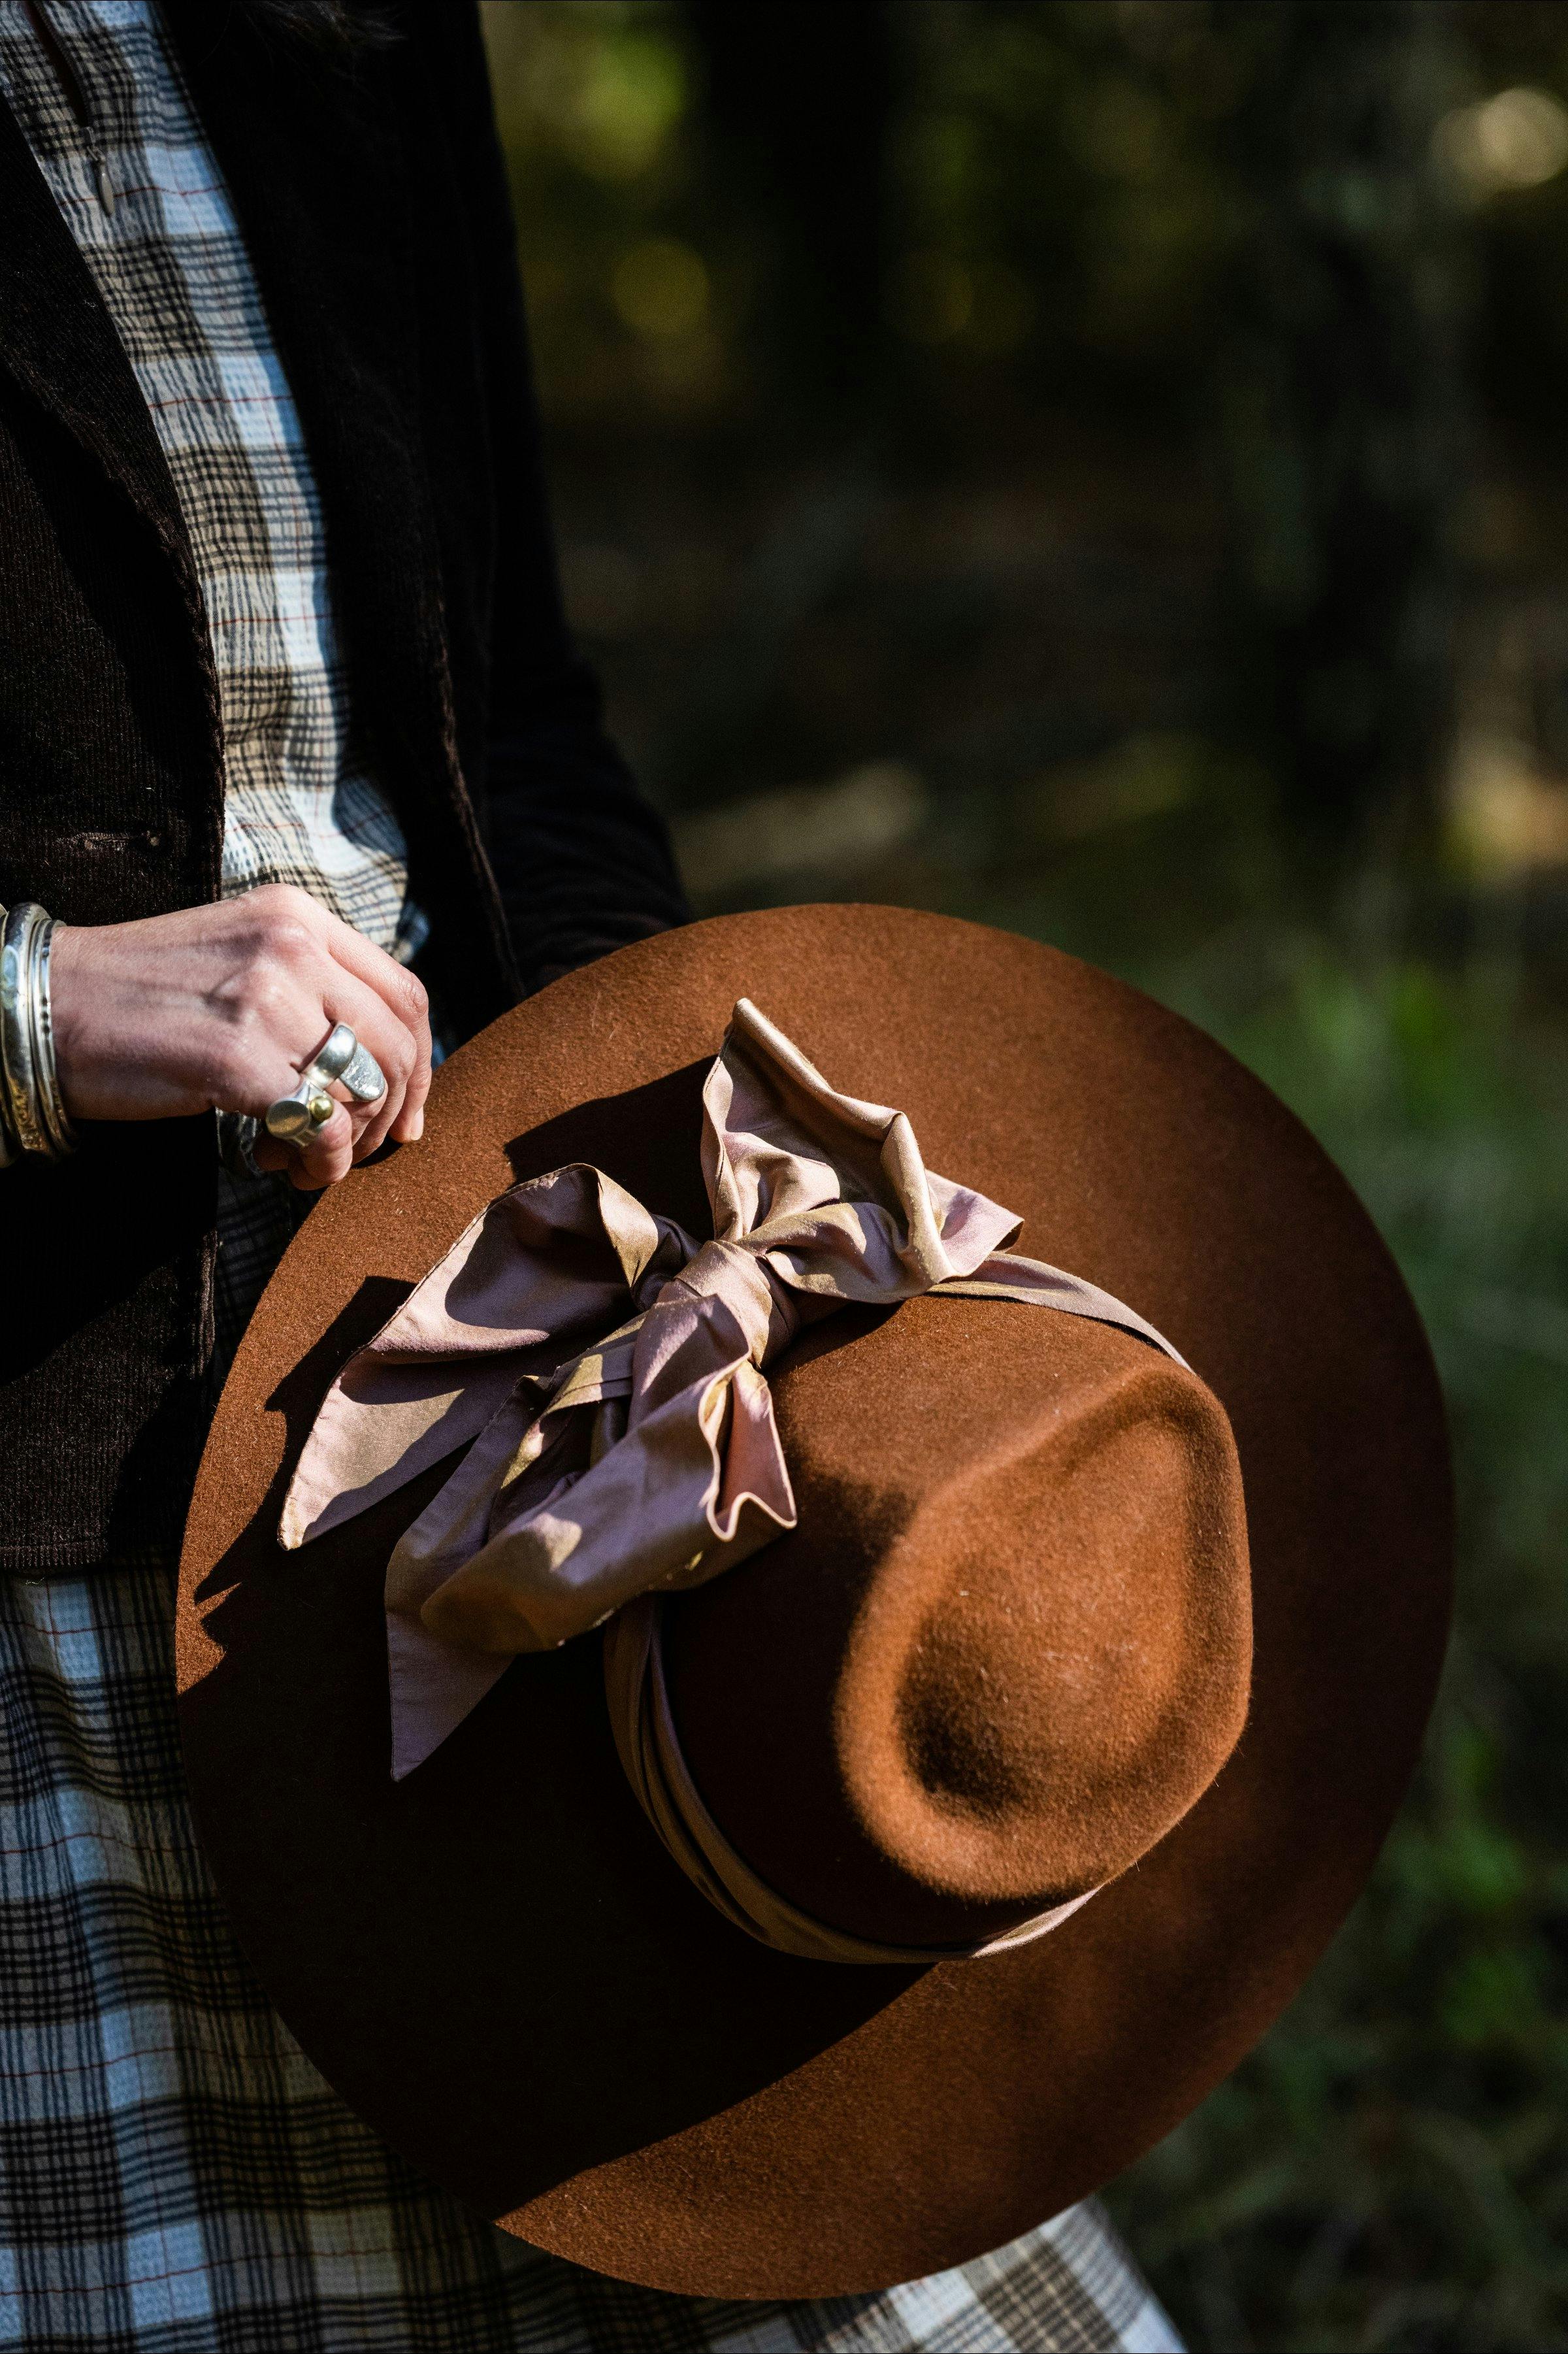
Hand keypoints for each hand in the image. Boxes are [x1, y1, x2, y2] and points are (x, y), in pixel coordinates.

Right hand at [49, 886, 431, 1189]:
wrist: (46, 1004)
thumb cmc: (141, 994)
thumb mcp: (239, 956)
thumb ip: (310, 985)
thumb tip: (378, 1058)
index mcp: (299, 916)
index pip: (405, 993)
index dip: (420, 1065)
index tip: (406, 1112)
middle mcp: (293, 946)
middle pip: (397, 1046)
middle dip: (390, 1114)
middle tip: (353, 1149)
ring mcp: (267, 998)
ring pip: (362, 1090)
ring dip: (344, 1144)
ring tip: (297, 1158)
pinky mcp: (236, 1056)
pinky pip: (319, 1125)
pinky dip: (316, 1161)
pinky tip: (280, 1166)